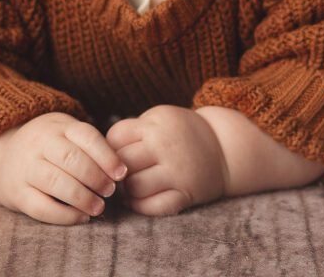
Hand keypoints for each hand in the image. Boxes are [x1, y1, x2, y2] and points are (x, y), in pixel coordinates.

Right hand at [0, 111, 127, 224]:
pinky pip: (41, 207)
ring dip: (82, 197)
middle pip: (71, 159)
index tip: (122, 173)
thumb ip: (89, 146)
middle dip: (96, 177)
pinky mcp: (16, 193)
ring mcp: (25, 167)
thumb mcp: (66, 134)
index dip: (107, 156)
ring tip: (99, 207)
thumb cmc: (49, 146)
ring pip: (56, 182)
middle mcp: (39, 143)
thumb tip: (121, 170)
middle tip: (110, 191)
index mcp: (57, 126)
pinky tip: (81, 217)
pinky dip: (64, 215)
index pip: (86, 136)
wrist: (2, 157)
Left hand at [105, 105, 227, 215]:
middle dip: (115, 172)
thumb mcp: (160, 118)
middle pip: (122, 163)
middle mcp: (166, 145)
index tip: (113, 154)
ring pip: (134, 187)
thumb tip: (99, 156)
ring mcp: (177, 170)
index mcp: (157, 122)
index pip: (116, 137)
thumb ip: (134, 131)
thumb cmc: (182, 133)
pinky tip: (140, 199)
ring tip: (128, 187)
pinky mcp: (186, 193)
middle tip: (115, 176)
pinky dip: (140, 206)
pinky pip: (152, 207)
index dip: (108, 148)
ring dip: (126, 191)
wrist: (224, 148)